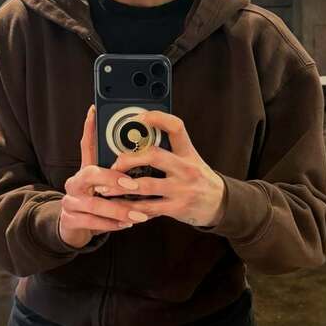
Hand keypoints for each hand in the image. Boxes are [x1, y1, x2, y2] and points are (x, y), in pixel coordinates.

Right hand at [57, 105, 142, 248]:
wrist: (75, 228)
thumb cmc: (99, 202)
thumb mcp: (107, 185)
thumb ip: (120, 171)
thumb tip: (144, 151)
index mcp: (85, 170)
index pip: (86, 145)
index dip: (89, 128)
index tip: (94, 112)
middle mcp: (74, 182)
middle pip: (90, 174)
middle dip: (112, 178)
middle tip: (132, 184)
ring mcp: (70, 201)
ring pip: (94, 203)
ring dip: (118, 209)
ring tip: (138, 213)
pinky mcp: (70, 220)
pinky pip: (92, 222)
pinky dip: (111, 224)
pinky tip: (126, 224)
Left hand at [103, 110, 225, 227]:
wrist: (220, 203)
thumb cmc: (198, 178)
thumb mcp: (190, 159)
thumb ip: (169, 151)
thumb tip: (136, 140)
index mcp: (187, 152)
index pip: (176, 127)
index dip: (157, 118)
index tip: (139, 117)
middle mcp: (186, 168)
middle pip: (154, 155)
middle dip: (129, 159)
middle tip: (114, 164)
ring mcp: (182, 188)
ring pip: (146, 185)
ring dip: (121, 186)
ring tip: (105, 188)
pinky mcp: (177, 207)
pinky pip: (148, 208)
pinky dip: (130, 208)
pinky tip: (119, 207)